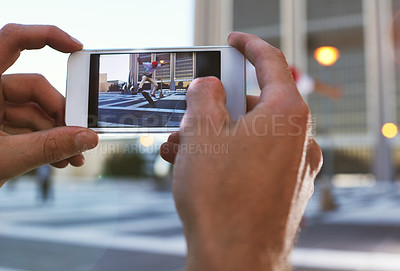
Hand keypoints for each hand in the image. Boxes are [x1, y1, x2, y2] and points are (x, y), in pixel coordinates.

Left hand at [0, 24, 98, 185]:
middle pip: (36, 88)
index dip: (46, 36)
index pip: (12, 41)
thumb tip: (85, 138)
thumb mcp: (4, 157)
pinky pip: (29, 127)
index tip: (76, 48)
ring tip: (71, 157)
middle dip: (61, 114)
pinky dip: (47, 142)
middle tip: (78, 135)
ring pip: (36, 112)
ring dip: (58, 135)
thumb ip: (48, 147)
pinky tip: (60, 158)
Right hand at [160, 32, 321, 270]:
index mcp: (287, 114)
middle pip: (254, 106)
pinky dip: (228, 157)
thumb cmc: (221, 197)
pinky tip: (199, 169)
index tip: (234, 41)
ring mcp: (296, 168)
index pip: (271, 63)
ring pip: (250, 136)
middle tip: (188, 116)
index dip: (249, 46)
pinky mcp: (286, 190)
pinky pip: (255, 161)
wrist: (236, 259)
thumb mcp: (200, 132)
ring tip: (180, 149)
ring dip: (215, 137)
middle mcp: (300, 139)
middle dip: (215, 109)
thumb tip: (207, 88)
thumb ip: (203, 97)